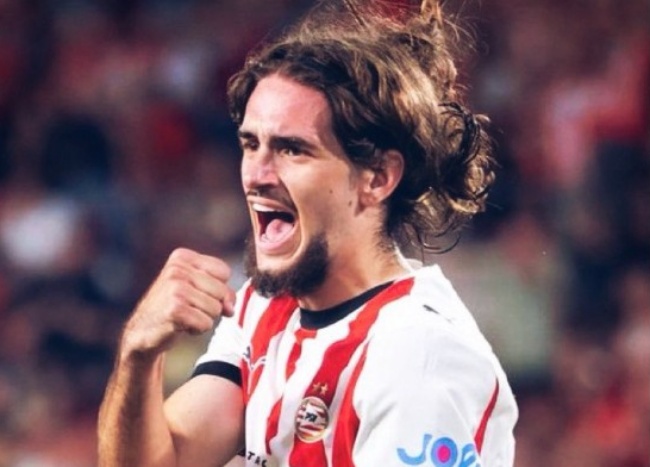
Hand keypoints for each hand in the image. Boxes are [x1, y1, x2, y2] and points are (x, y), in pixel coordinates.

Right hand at [120, 248, 235, 357]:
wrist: (143, 331)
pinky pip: (206, 323)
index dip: (219, 289)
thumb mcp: (196, 288)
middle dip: (211, 306)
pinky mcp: (175, 309)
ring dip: (203, 318)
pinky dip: (197, 329)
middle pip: (222, 291)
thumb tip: (230, 308)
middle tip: (189, 308)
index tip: (199, 294)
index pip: (224, 272)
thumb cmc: (174, 307)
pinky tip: (180, 325)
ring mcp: (175, 288)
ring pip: (216, 309)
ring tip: (184, 315)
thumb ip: (221, 291)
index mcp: (182, 257)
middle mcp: (177, 269)